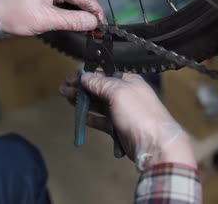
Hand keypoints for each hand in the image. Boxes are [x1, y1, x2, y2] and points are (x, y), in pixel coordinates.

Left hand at [0, 0, 105, 35]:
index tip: (103, 26)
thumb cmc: (14, 15)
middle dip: (91, 8)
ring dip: (83, 9)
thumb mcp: (45, 20)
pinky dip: (73, 9)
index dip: (96, 10)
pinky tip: (76, 20)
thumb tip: (94, 23)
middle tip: (97, 27)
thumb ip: (72, 21)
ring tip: (88, 25)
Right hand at [59, 72, 196, 169]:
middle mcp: (125, 94)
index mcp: (129, 81)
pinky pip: (101, 120)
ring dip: (82, 101)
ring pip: (98, 104)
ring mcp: (122, 112)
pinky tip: (79, 115)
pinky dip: (90, 117)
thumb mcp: (119, 92)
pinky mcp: (118, 128)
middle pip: (99, 88)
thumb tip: (85, 76)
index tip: (70, 77)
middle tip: (63, 88)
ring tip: (65, 98)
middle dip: (81, 87)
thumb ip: (100, 83)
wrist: (155, 145)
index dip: (86, 74)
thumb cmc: (138, 114)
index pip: (104, 73)